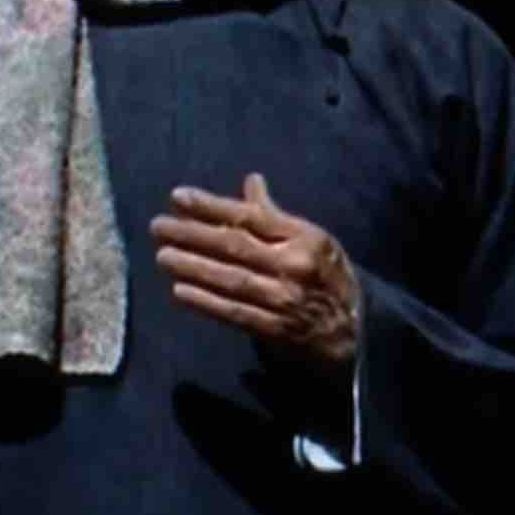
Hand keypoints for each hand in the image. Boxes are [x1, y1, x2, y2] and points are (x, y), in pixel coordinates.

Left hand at [149, 173, 360, 381]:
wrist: (356, 331)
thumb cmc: (329, 277)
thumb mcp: (314, 239)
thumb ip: (277, 216)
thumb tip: (250, 183)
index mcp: (303, 237)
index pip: (251, 217)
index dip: (212, 206)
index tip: (178, 197)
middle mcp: (293, 265)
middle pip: (235, 246)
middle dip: (192, 234)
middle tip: (158, 227)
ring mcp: (284, 298)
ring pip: (231, 279)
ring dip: (193, 267)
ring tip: (162, 256)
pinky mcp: (276, 329)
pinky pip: (235, 312)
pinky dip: (206, 302)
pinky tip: (180, 291)